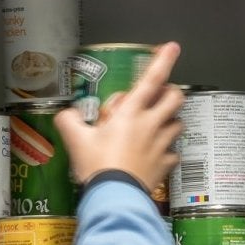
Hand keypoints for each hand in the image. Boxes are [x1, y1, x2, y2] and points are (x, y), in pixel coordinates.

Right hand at [53, 42, 184, 204]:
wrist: (114, 196)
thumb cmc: (97, 167)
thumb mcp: (76, 140)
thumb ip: (69, 121)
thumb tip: (66, 114)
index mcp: (130, 113)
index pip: (151, 79)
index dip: (163, 60)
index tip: (172, 48)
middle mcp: (150, 125)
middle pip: (175, 98)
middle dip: (171, 92)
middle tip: (160, 96)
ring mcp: (161, 145)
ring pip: (178, 123)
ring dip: (170, 121)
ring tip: (157, 125)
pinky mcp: (164, 165)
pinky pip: (173, 154)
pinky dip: (167, 152)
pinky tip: (157, 155)